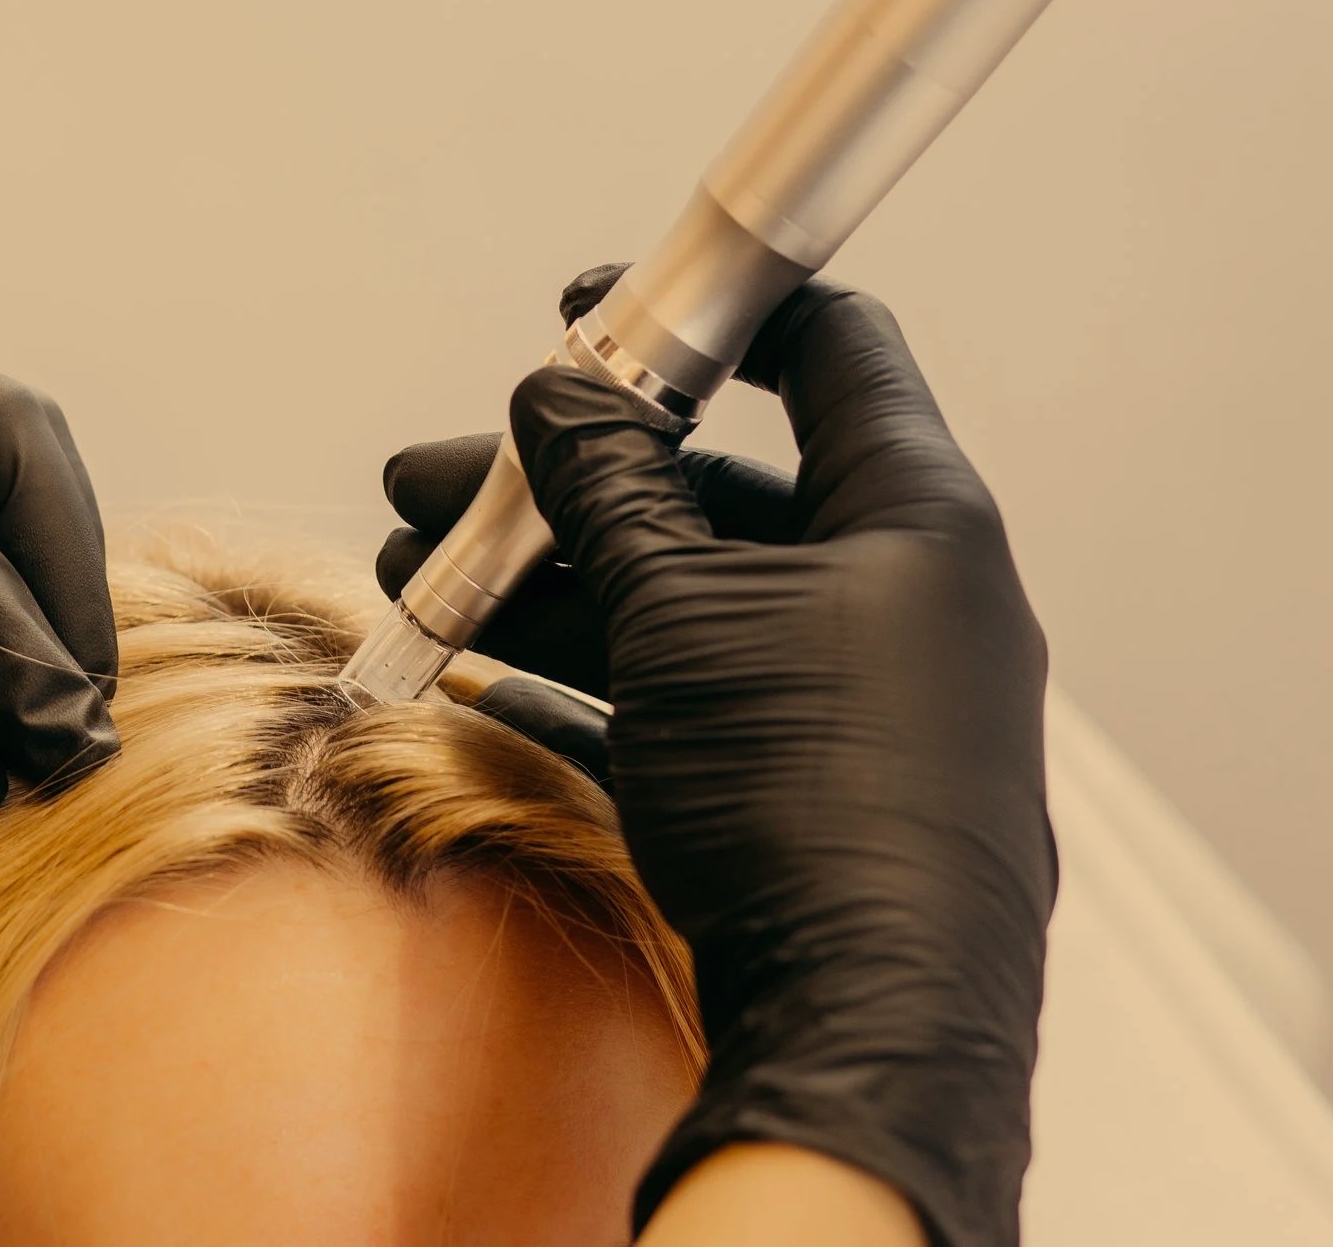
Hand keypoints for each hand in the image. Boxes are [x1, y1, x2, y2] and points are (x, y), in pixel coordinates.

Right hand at [382, 269, 1052, 1246]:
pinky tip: (479, 677)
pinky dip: (590, 674)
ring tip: (421, 580)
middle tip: (440, 483)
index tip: (596, 308)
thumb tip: (558, 394)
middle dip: (564, 484)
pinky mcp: (812, 783)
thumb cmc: (809, 794)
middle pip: (715, 489)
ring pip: (685, 599)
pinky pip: (690, 694)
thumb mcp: (679, 609)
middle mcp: (899, 591)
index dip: (705, 313)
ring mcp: (859, 694)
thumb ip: (610, 488)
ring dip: (551, 584)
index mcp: (911, 512)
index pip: (825, 352)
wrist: (866, 1025)